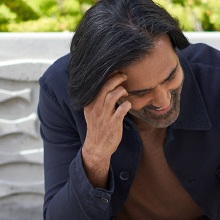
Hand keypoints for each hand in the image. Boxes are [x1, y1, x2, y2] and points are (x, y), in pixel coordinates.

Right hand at [81, 73, 131, 187]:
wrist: (97, 148)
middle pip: (104, 88)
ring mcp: (104, 117)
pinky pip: (120, 112)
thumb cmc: (98, 129)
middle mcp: (96, 109)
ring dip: (120, 90)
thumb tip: (106, 88)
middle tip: (124, 76)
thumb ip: (96, 101)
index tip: (115, 70)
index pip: (97, 86)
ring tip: (126, 91)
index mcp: (90, 105)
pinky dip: (126, 106)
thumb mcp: (92, 114)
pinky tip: (129, 105)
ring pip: (111, 97)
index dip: (106, 76)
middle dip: (115, 79)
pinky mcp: (113, 125)